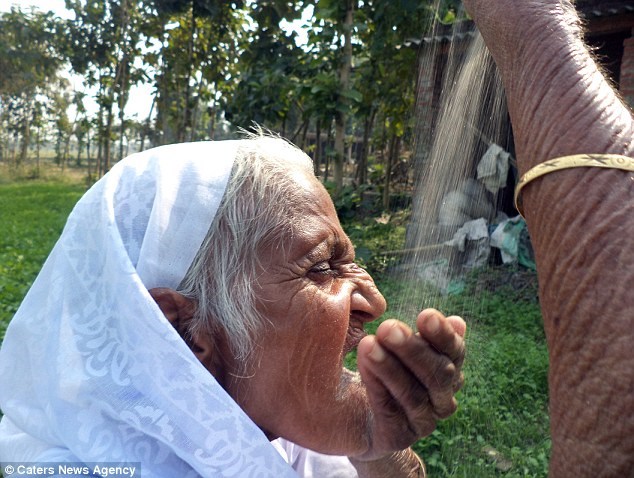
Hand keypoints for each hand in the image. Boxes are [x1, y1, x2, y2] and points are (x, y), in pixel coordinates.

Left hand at [354, 309, 465, 460]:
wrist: (353, 416)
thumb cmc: (379, 370)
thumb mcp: (394, 346)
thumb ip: (417, 333)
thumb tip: (457, 321)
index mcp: (448, 371)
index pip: (455, 352)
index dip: (443, 335)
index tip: (425, 315)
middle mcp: (442, 399)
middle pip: (439, 374)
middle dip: (413, 349)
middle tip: (388, 328)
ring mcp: (422, 422)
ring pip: (414, 394)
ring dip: (390, 367)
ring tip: (368, 344)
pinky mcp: (397, 437)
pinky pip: (390, 410)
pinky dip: (377, 385)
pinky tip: (364, 364)